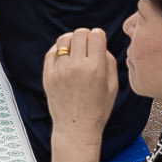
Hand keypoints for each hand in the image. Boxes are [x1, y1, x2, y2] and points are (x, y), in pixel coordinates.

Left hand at [40, 27, 121, 145]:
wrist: (76, 128)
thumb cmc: (97, 110)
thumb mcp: (113, 86)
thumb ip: (110, 61)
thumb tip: (101, 46)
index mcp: (95, 67)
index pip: (95, 34)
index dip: (98, 36)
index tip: (98, 43)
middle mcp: (76, 66)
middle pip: (79, 33)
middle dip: (86, 37)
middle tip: (87, 46)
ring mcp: (60, 70)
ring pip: (64, 39)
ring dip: (71, 41)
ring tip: (75, 50)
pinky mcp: (48, 75)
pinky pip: (51, 52)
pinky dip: (58, 51)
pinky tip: (64, 58)